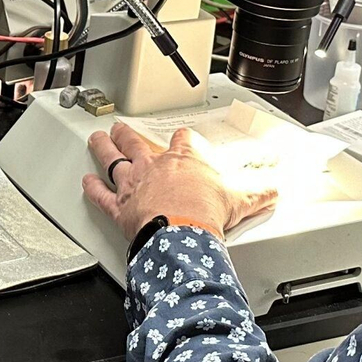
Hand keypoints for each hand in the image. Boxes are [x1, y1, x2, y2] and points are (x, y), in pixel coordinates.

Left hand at [82, 122, 275, 242]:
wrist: (182, 235)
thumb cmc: (205, 214)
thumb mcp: (240, 201)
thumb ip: (259, 194)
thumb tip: (275, 191)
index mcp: (184, 159)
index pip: (183, 140)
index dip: (183, 138)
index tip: (183, 138)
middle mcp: (154, 166)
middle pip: (136, 141)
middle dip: (128, 133)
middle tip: (120, 127)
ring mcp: (134, 185)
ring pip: (113, 160)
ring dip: (104, 149)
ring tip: (97, 139)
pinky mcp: (120, 208)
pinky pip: (102, 196)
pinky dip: (93, 190)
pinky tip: (86, 183)